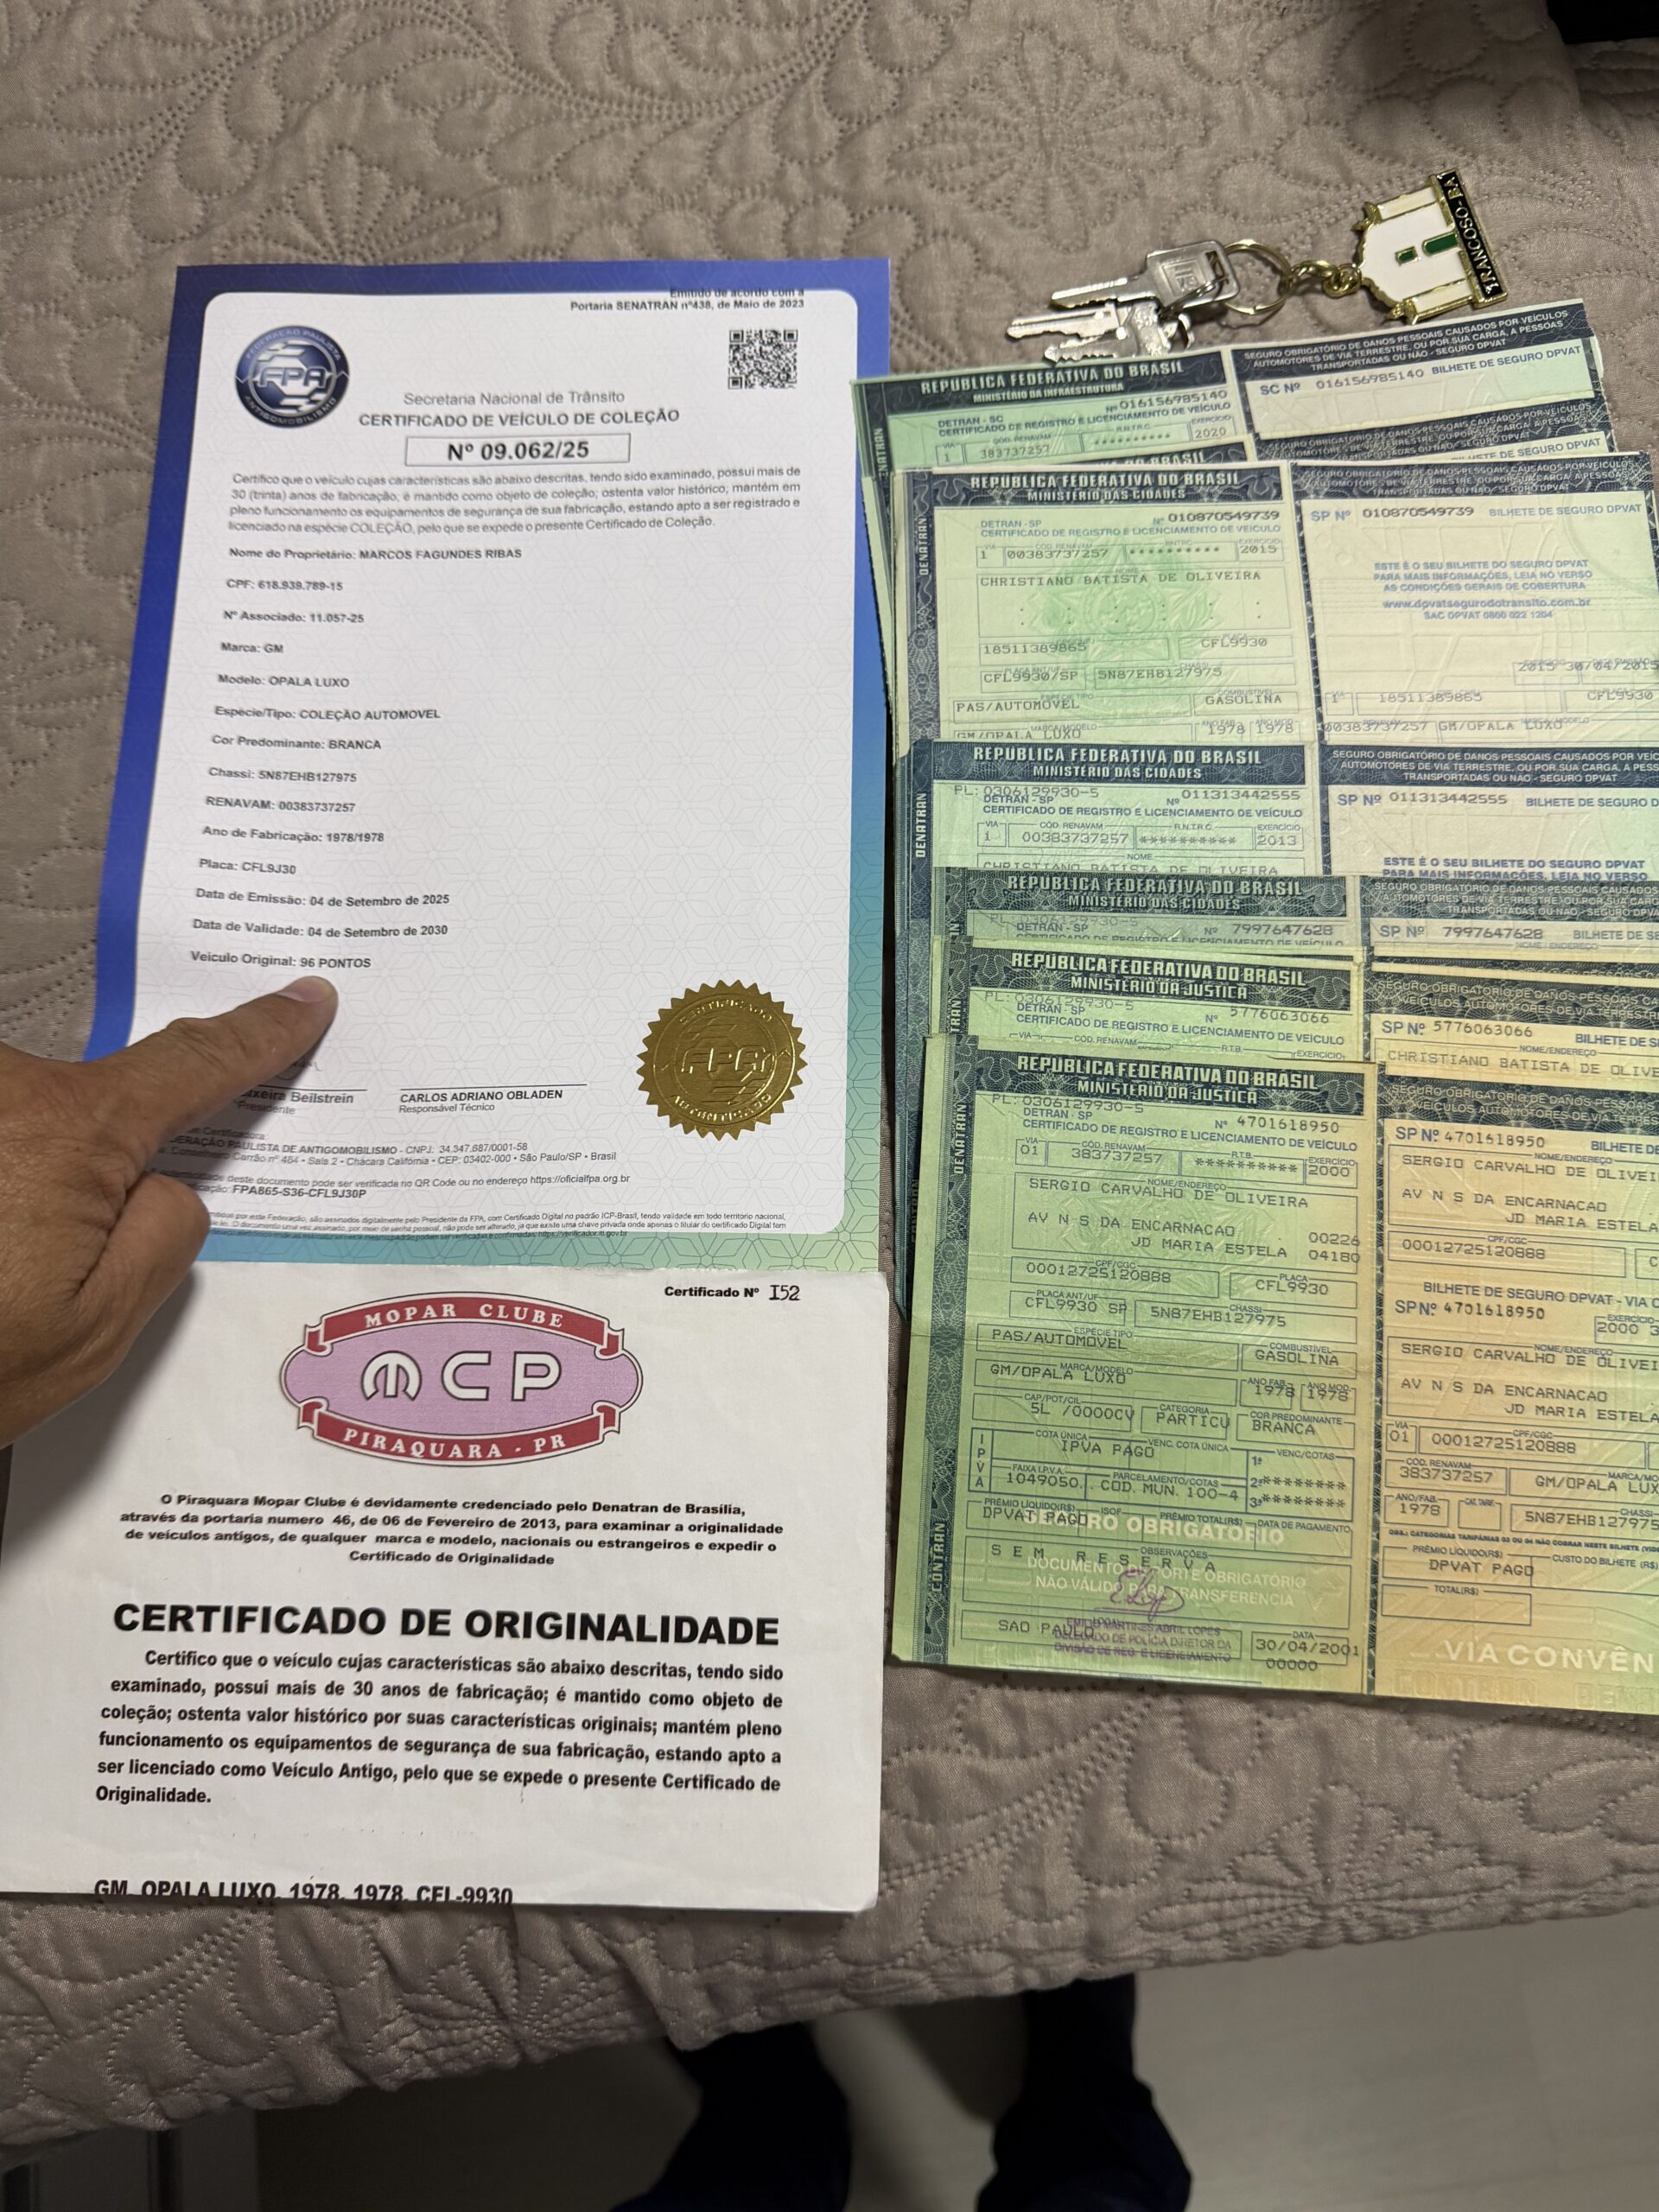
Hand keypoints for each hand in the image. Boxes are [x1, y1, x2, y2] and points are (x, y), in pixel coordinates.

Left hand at [0, 978, 337, 1447]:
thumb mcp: (94, 1331)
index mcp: (73, 1133)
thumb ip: (165, 1236)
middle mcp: (1, 1090)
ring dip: (2, 1195)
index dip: (259, 1035)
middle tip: (18, 1275)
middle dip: (74, 1180)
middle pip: (85, 1110)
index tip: (303, 1001)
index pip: (195, 1065)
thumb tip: (164, 1187)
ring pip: (12, 1131)